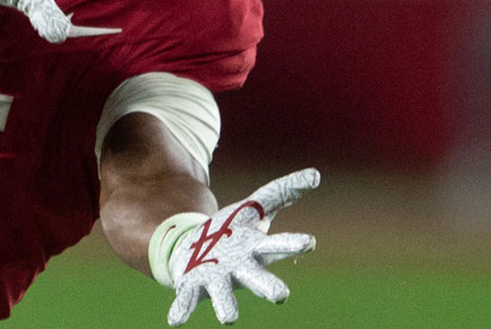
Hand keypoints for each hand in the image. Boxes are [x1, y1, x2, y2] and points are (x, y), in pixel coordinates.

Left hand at [167, 168, 319, 325]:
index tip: (309, 241)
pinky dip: (182, 310)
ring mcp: (216, 280)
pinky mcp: (192, 286)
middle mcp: (240, 269)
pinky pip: (187, 301)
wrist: (197, 247)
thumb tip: (315, 175)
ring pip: (224, 295)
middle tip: (281, 296)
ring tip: (229, 319)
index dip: (293, 243)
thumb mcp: (255, 206)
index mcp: (256, 249)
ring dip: (226, 306)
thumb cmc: (233, 230)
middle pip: (258, 279)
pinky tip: (175, 321)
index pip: (278, 246)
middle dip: (269, 288)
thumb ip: (283, 191)